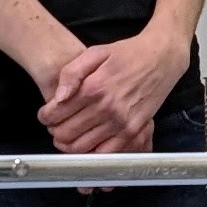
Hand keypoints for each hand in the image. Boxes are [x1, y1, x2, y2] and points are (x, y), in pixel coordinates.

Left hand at [40, 29, 188, 154]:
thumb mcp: (95, 53)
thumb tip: (58, 98)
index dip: (45, 117)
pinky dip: (92, 153)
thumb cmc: (127, 53)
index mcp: (93, 88)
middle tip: (55, 126)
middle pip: (66, 134)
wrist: (161, 57)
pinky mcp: (133, 130)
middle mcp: (106, 108)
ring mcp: (121, 122)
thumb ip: (71, 73)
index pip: (56, 113)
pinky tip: (88, 143)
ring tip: (68, 136)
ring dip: (69, 145)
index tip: (45, 115)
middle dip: (55, 132)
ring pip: (83, 147)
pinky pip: (106, 153)